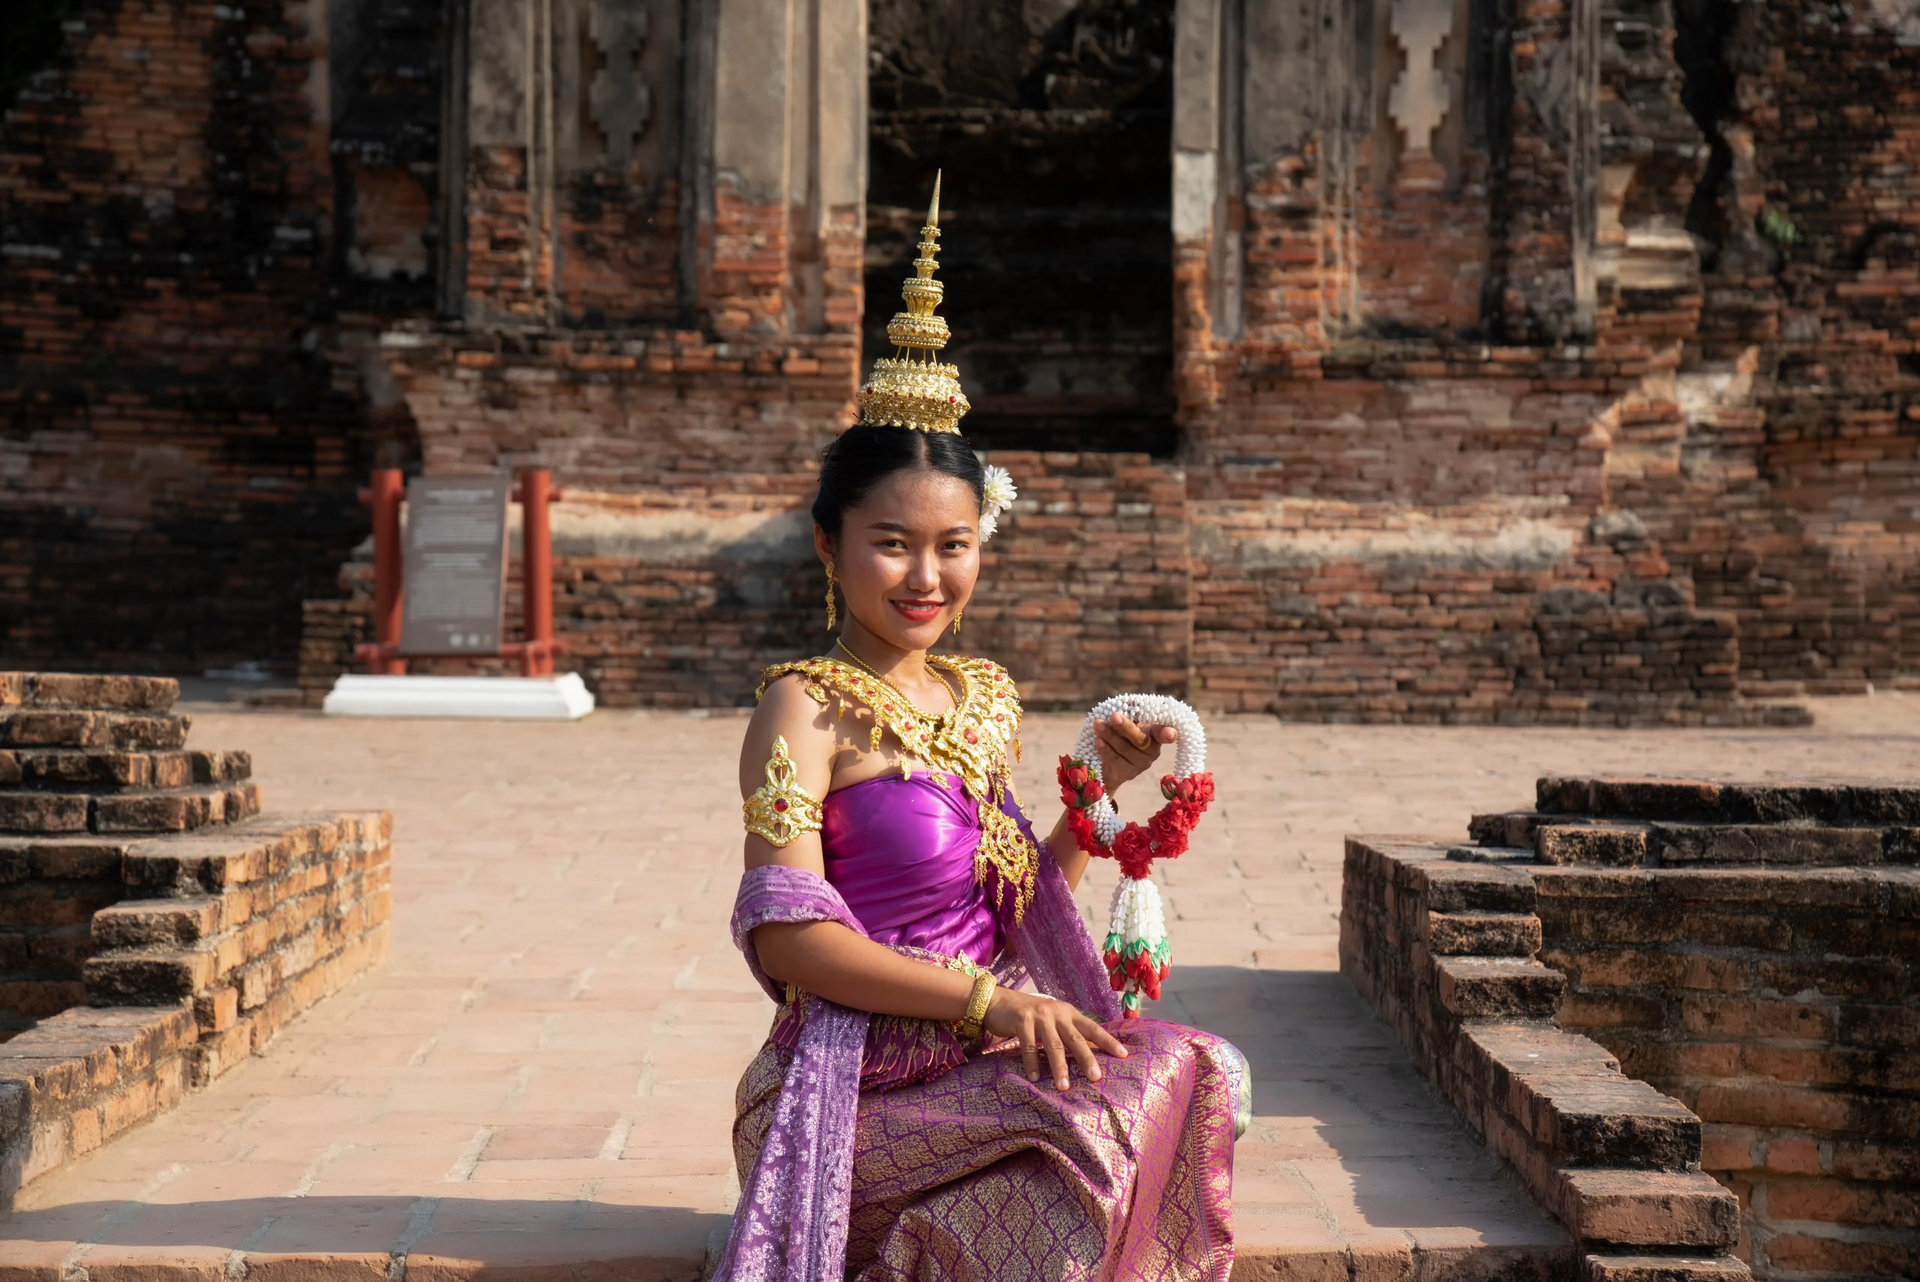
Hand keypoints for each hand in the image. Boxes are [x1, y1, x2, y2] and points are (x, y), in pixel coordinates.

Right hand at [984, 987, 1128, 1089]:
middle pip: (1076, 1039)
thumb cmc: (1031, 1016)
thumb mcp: (1053, 1020)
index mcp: (1069, 1013)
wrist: (998, 1001)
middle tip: (1096, 1077)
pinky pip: (1028, 1046)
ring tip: (1064, 1087)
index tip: (1124, 1055)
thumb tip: (1091, 1056)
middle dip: (1087, 1059)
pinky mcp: (1021, 1021)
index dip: (1108, 1041)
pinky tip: (1034, 1078)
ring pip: (1053, 1045)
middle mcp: (1057, 1013)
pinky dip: (1032, 1063)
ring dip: (1059, 1068)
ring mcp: (1039, 1016)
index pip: (1093, 1028)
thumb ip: (1068, 1033)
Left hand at [1094, 714, 1177, 793]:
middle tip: (1114, 716)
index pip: (1163, 734)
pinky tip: (1098, 741)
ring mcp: (1141, 764)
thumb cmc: (1120, 734)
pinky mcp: (1128, 773)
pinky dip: (1105, 748)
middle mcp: (1152, 751)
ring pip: (1125, 748)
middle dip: (1126, 726)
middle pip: (1140, 739)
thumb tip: (1118, 712)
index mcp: (1155, 735)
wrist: (1106, 763)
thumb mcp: (1125, 723)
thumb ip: (1127, 718)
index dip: (1168, 734)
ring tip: (1098, 724)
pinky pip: (1115, 759)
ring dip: (1110, 735)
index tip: (1170, 733)